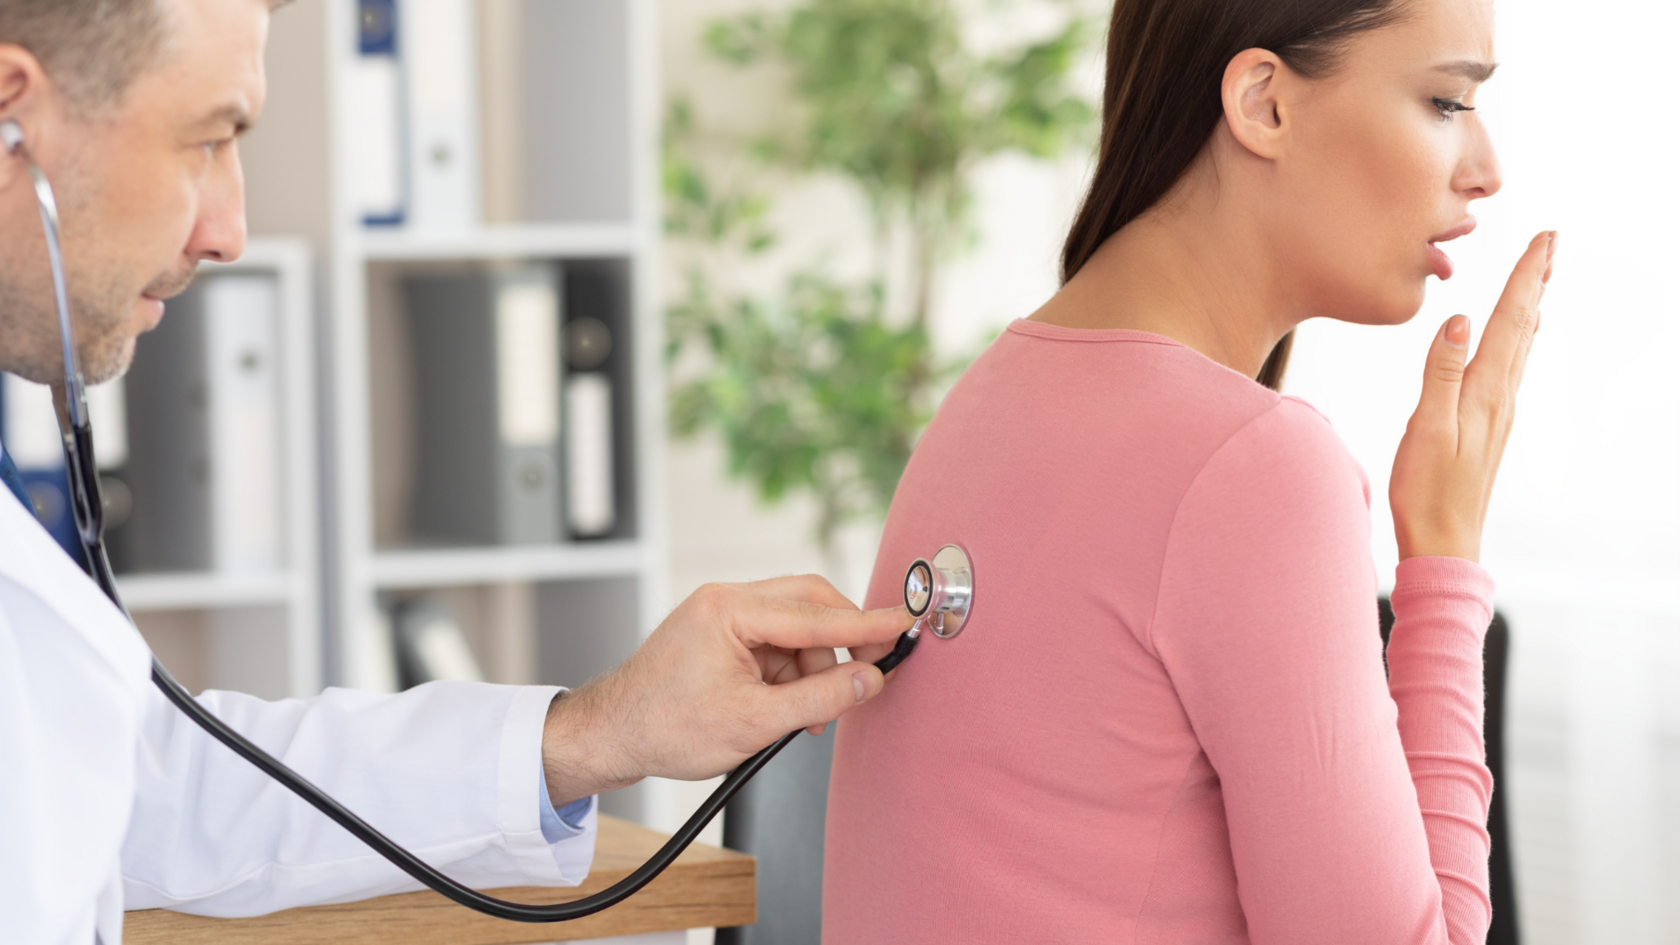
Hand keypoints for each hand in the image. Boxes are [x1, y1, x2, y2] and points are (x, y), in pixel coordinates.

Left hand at [541, 576, 912, 806]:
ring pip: (796, 627)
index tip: (904, 624)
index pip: (816, 613)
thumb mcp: (753, 723)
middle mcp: (726, 600)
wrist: (611, 737)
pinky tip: (786, 709)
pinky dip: (791, 673)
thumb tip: (869, 680)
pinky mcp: (722, 633)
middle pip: (809, 605)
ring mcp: (722, 614)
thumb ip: (820, 699)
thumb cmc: (665, 728)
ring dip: (813, 668)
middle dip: (841, 642)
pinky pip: (775, 643)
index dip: (866, 623)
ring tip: (808, 716)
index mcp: (729, 609)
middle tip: (867, 675)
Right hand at [1390, 230, 1554, 561]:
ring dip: (1527, 308)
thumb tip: (1459, 319)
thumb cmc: (1426, 490)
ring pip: (1518, 346)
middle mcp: (1499, 396)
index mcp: (1484, 391)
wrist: (1444, 541)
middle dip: (1534, 282)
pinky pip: (1507, 368)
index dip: (1525, 278)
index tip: (1544, 240)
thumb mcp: (1427, 429)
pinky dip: (1515, 340)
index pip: (1509, 321)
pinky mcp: (1487, 425)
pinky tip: (1515, 339)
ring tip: (1537, 280)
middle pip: (1522, 327)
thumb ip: (1441, 373)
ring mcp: (1496, 412)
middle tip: (1551, 244)